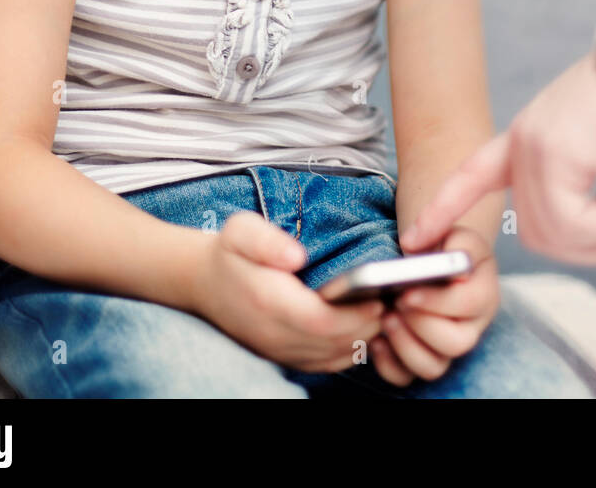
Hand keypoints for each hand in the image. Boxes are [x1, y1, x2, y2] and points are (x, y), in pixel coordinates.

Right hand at [190, 211, 385, 372]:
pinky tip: (363, 330)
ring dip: (362, 339)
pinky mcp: (283, 355)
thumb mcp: (241, 231)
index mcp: (268, 302)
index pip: (321, 321)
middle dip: (367, 326)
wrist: (204, 281)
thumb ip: (267, 241)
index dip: (354, 315)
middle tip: (390, 302)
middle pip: (332, 343)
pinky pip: (322, 364)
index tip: (378, 295)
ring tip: (382, 313)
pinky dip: (348, 351)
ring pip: (331, 358)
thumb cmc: (231, 252)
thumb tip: (298, 257)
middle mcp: (273, 334)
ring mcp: (278, 349)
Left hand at [368, 226, 498, 386]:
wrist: (436, 260)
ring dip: (405, 346)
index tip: (407, 291)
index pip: (470, 305)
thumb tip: (415, 247)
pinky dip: (389, 364)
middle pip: (456, 344)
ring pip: (434, 366)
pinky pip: (407, 377)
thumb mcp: (452, 230)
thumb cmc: (444, 245)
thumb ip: (443, 230)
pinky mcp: (424, 357)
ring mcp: (447, 346)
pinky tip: (377, 340)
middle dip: (421, 326)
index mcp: (484, 292)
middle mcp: (472, 325)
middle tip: (396, 304)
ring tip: (387, 319)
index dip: (437, 302)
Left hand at [400, 53, 595, 263]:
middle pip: (538, 235)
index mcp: (534, 136)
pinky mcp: (555, 151)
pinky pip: (577, 223)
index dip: (445, 208)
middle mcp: (524, 140)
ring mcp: (534, 145)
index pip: (474, 174)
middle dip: (591, 241)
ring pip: (557, 236)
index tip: (414, 238)